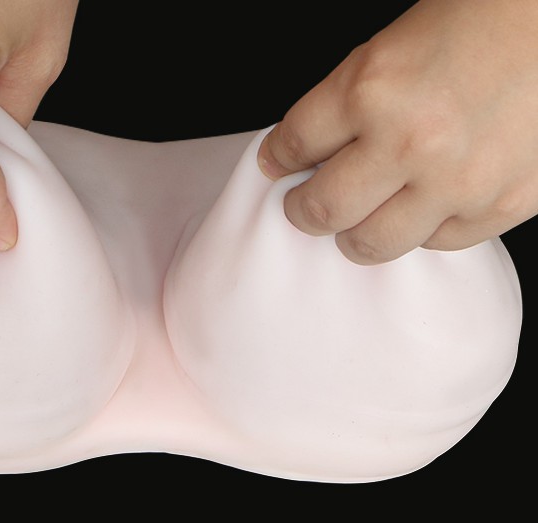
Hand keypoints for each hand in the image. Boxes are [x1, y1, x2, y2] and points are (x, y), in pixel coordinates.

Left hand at [257, 0, 537, 264]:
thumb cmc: (481, 20)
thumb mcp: (391, 45)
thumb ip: (346, 102)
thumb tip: (302, 150)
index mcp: (373, 89)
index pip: (293, 145)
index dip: (277, 159)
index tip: (277, 167)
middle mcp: (411, 141)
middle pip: (323, 209)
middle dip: (302, 211)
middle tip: (303, 206)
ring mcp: (458, 181)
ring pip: (372, 243)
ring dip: (352, 234)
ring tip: (355, 221)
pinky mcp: (502, 204)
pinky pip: (436, 243)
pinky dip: (418, 231)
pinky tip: (418, 209)